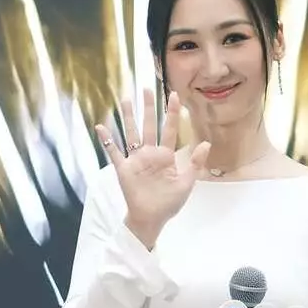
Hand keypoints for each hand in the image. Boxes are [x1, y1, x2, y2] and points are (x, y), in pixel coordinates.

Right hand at [95, 89, 211, 239]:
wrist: (151, 219)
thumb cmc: (169, 203)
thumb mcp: (186, 182)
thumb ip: (195, 163)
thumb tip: (206, 143)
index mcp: (166, 156)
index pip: (170, 130)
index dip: (172, 113)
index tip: (174, 95)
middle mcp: (150, 154)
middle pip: (149, 126)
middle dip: (148, 108)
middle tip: (147, 89)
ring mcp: (136, 160)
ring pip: (131, 133)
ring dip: (128, 117)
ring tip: (124, 99)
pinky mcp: (124, 169)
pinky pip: (113, 152)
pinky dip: (107, 140)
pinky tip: (100, 127)